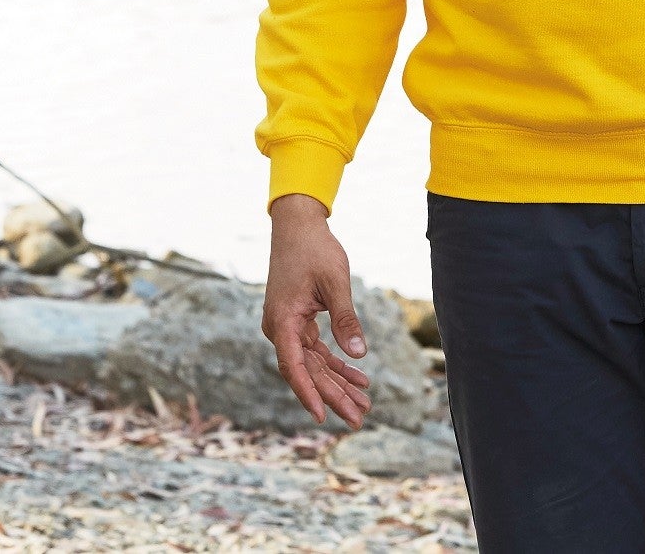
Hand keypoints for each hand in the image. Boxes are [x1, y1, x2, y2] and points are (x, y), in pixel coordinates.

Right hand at [262, 193, 372, 428]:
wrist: (297, 226)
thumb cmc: (315, 250)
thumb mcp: (335, 283)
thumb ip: (345, 319)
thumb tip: (359, 355)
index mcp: (282, 321)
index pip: (294, 367)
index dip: (308, 393)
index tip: (322, 416)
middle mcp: (280, 328)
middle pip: (308, 371)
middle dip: (334, 394)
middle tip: (359, 418)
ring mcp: (287, 326)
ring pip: (313, 364)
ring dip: (337, 382)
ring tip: (364, 403)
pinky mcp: (297, 321)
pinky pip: (316, 350)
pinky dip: (336, 363)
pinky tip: (357, 376)